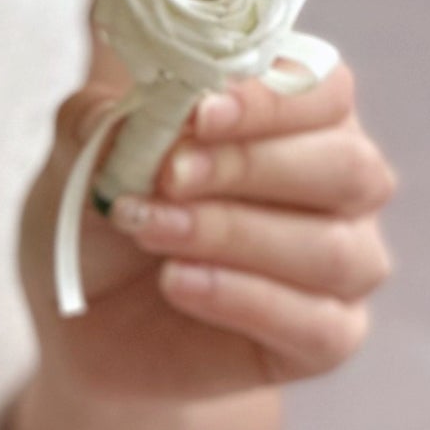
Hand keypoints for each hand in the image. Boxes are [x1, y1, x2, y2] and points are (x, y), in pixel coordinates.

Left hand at [23, 65, 396, 401]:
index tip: (200, 112)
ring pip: (333, 249)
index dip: (271, 100)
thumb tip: (116, 114)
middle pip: (346, 165)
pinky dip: (247, 301)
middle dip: (249, 167)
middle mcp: (339, 189)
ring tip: (153, 231)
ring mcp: (341, 265)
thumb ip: (98, 124)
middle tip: (168, 176)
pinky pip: (320, 327)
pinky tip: (180, 284)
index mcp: (301, 121)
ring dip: (235, 235)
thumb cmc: (105, 227)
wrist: (85, 327)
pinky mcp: (325, 339)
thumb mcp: (83, 163)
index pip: (327, 91)